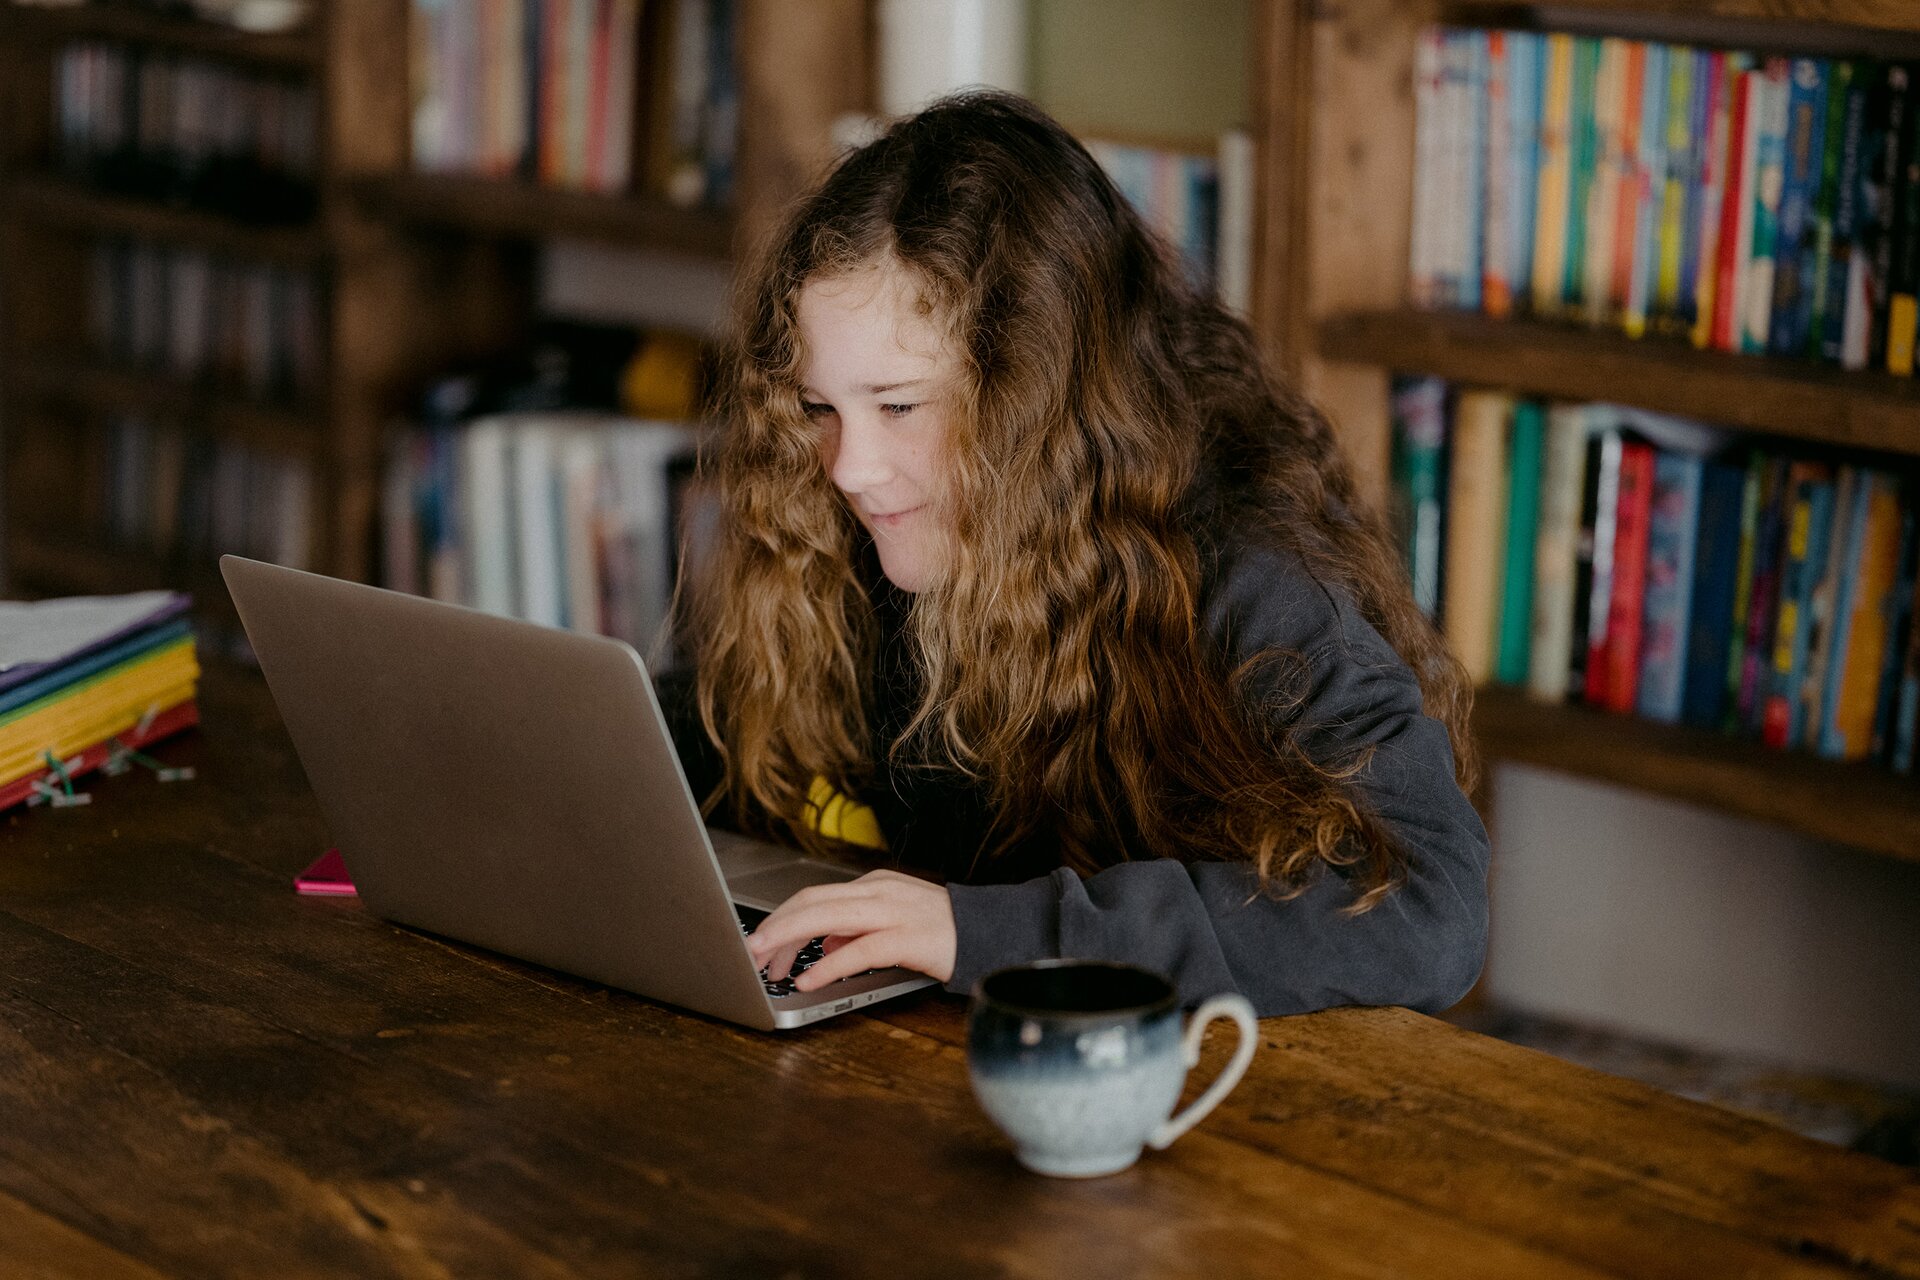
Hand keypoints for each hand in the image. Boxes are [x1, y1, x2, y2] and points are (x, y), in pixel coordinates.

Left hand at [744, 869, 955, 990]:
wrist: (990, 933)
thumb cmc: (942, 931)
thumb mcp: (893, 922)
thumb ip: (857, 929)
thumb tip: (824, 942)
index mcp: (872, 885)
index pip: (813, 898)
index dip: (780, 921)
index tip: (760, 946)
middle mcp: (878, 891)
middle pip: (810, 903)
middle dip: (774, 928)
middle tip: (749, 953)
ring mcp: (892, 912)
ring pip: (826, 918)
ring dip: (789, 940)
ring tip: (767, 964)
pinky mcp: (907, 938)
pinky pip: (858, 950)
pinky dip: (828, 965)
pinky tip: (809, 980)